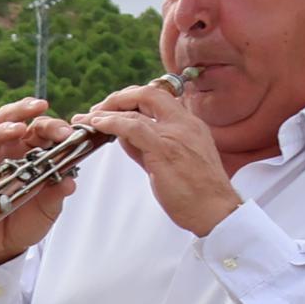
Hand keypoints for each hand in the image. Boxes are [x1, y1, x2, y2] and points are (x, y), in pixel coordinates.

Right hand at [0, 96, 78, 266]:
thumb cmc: (27, 220)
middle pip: (9, 119)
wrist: (2, 247)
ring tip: (16, 129)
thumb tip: (70, 182)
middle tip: (39, 108)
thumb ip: (57, 194)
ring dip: (2, 129)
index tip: (66, 132)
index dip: (52, 125)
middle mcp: (6, 152)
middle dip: (22, 110)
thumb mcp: (49, 209)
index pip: (38, 128)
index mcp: (29, 152)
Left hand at [77, 71, 237, 238]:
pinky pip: (134, 127)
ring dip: (108, 109)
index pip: (159, 98)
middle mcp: (185, 123)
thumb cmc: (196, 191)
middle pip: (149, 93)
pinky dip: (112, 122)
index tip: (112, 108)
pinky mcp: (165, 149)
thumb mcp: (171, 160)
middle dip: (118, 98)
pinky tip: (97, 124)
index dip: (131, 98)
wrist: (216, 210)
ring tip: (88, 118)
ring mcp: (176, 134)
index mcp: (190, 124)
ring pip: (139, 105)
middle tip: (96, 110)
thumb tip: (122, 135)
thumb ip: (146, 145)